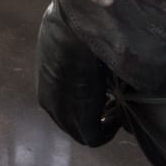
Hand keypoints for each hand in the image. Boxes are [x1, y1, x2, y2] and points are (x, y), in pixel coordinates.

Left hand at [35, 1, 119, 146]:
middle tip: (112, 102)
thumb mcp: (65, 41)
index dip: (83, 100)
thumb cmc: (69, 27)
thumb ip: (73, 55)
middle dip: (92, 114)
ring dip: (101, 121)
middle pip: (72, 121)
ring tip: (117, 107)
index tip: (101, 92)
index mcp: (45, 83)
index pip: (63, 102)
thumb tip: (85, 53)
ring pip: (83, 131)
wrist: (72, 30)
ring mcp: (64, 115)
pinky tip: (119, 112)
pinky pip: (96, 138)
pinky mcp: (81, 123)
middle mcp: (50, 103)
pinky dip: (109, 129)